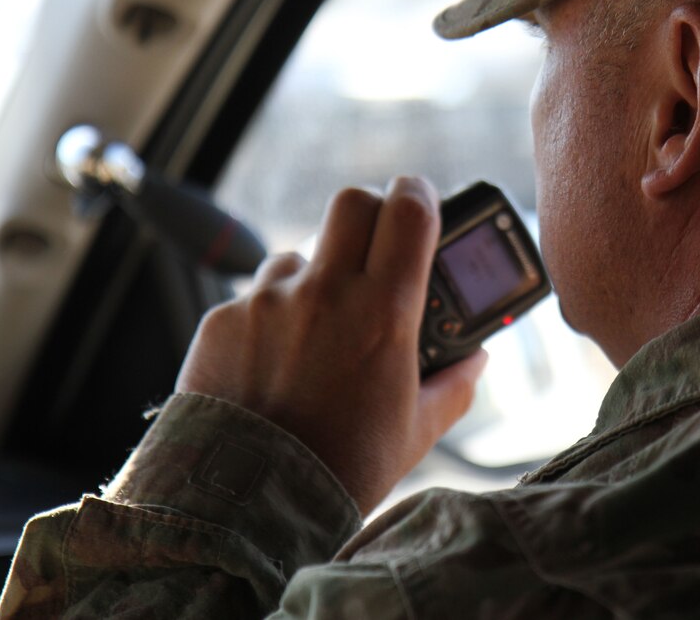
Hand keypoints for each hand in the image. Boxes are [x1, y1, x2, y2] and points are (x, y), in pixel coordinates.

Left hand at [176, 177, 487, 514]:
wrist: (249, 504)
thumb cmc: (341, 468)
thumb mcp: (414, 432)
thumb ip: (453, 386)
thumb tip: (476, 359)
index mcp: (383, 313)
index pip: (409, 211)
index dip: (419, 195)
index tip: (421, 202)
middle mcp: (325, 293)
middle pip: (352, 203)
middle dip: (369, 214)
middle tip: (375, 246)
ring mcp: (268, 302)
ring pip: (300, 255)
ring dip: (315, 277)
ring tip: (317, 332)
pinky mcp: (223, 319)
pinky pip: (255, 296)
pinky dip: (271, 317)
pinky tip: (274, 363)